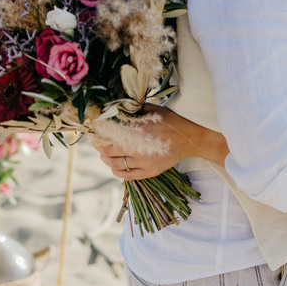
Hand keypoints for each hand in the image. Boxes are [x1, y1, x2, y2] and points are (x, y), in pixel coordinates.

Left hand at [92, 107, 226, 179]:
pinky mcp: (151, 172)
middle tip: (97, 142)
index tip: (95, 133)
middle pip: (108, 152)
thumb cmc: (170, 121)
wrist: (191, 138)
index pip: (109, 137)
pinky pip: (127, 175)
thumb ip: (132, 111)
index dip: (98, 136)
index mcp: (140, 131)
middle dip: (100, 147)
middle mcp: (141, 149)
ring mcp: (146, 163)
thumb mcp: (151, 110)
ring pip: (115, 164)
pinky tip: (115, 166)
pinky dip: (117, 171)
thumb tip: (112, 111)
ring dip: (106, 159)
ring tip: (105, 153)